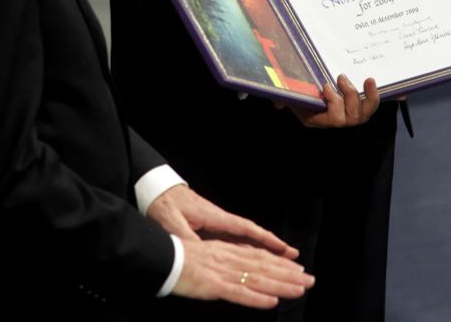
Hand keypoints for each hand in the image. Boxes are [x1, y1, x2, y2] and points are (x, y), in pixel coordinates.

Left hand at [147, 184, 297, 255]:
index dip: (265, 240)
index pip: (245, 229)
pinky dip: (247, 249)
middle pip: (251, 236)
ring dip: (263, 250)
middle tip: (294, 258)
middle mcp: (219, 219)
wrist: (156, 189)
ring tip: (282, 261)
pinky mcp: (210, 227)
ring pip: (245, 240)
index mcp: (213, 216)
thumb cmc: (164, 203)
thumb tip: (197, 252)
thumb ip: (186, 238)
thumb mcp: (171, 223)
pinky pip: (234, 241)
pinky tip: (255, 259)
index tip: (284, 249)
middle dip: (272, 247)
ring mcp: (216, 223)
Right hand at [173, 238, 313, 308]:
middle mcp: (229, 258)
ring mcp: (222, 271)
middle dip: (288, 274)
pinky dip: (256, 298)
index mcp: (227, 251)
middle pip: (264, 266)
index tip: (297, 269)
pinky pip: (238, 292)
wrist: (161, 256)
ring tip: (299, 290)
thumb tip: (241, 268)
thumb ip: (225, 260)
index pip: (259, 257)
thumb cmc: (180, 258)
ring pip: (257, 278)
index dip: (280, 264)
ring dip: (280, 285)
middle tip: (310, 280)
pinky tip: (271, 302)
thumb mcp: (207, 255)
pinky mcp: (213, 285)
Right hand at [283, 76, 379, 128]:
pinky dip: (372, 96)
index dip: (335, 104)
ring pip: (362, 115)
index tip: (325, 86)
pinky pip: (368, 108)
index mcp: (317, 119)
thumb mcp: (285, 94)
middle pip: (351, 118)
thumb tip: (278, 104)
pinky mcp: (355, 107)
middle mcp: (333, 121)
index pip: (334, 119)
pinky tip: (371, 81)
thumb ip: (280, 98)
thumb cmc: (292, 92)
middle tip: (340, 77)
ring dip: (362, 96)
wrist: (299, 90)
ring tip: (356, 78)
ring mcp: (345, 115)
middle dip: (349, 97)